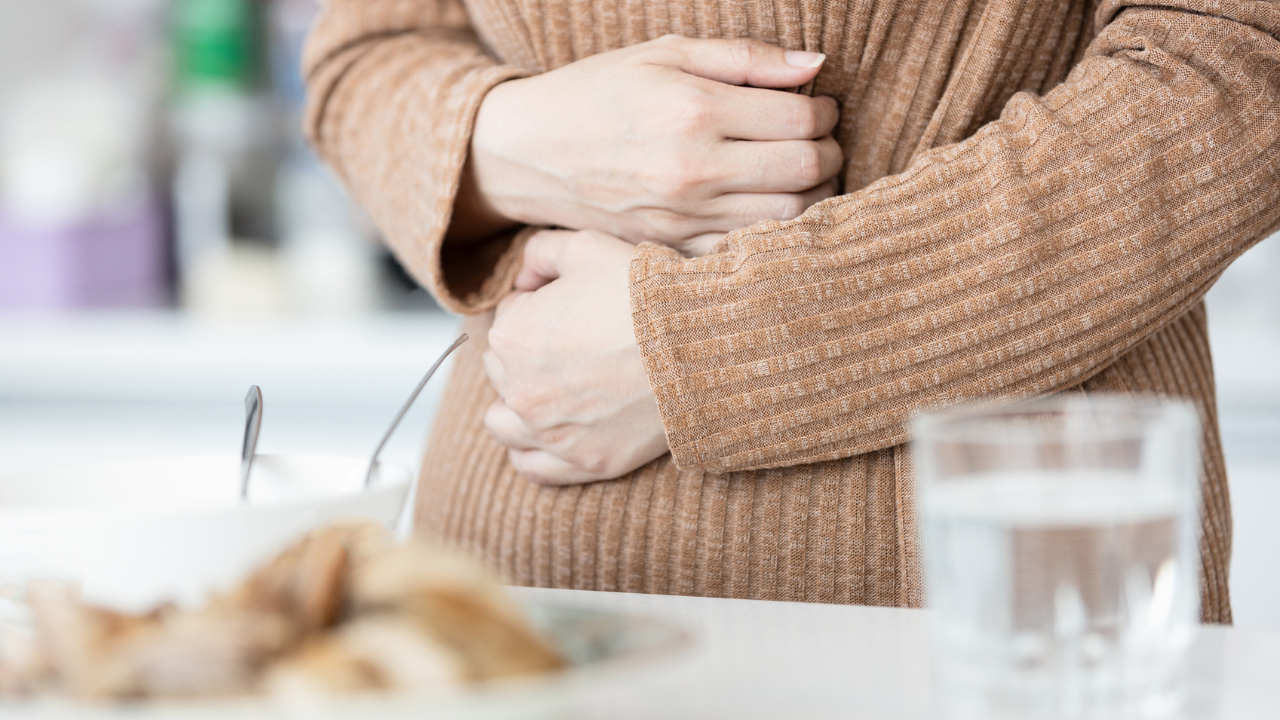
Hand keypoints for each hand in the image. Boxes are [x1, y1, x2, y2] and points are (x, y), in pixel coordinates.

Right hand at [452, 35, 842, 256]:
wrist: (525, 153)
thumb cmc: (595, 92)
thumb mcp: (664, 52)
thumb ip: (744, 57)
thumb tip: (815, 66)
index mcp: (693, 110)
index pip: (800, 118)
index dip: (825, 111)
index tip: (820, 107)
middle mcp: (691, 169)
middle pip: (804, 170)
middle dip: (829, 153)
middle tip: (821, 141)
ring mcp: (681, 216)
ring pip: (786, 217)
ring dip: (811, 195)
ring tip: (801, 175)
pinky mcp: (670, 247)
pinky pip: (745, 248)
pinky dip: (772, 230)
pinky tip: (767, 206)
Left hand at [482, 230, 667, 483]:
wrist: (701, 344)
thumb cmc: (644, 294)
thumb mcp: (586, 248)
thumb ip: (539, 252)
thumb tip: (523, 277)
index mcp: (511, 335)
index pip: (506, 317)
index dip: (537, 306)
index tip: (570, 307)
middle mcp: (520, 390)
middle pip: (502, 369)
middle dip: (527, 353)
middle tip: (571, 343)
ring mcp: (552, 432)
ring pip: (504, 423)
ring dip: (517, 406)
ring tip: (550, 392)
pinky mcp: (585, 460)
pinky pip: (533, 468)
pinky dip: (533, 452)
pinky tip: (549, 434)